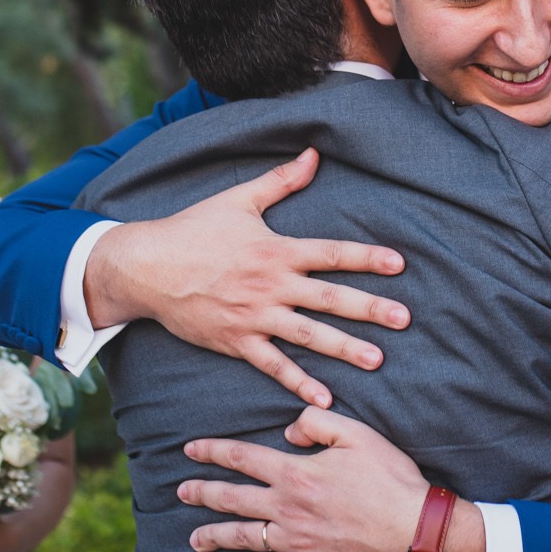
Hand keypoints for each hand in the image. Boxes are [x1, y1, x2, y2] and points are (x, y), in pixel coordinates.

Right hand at [93, 149, 411, 408]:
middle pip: (328, 297)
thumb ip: (281, 180)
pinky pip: (273, 366)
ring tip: (377, 360)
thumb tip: (314, 153)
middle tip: (404, 319)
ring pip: (307, 335)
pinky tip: (324, 398)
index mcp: (275, 249)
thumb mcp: (238, 199)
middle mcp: (270, 284)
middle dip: (369, 308)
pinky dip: (298, 382)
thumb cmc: (193, 229)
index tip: (400, 264)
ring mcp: (254, 316)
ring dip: (344, 348)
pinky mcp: (236, 341)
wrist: (146, 267)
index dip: (366, 257)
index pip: (330, 253)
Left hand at [178, 406, 437, 551]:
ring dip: (215, 537)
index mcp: (296, 473)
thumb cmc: (390, 479)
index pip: (243, 457)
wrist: (414, 531)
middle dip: (203, 492)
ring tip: (195, 539)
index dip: (214, 451)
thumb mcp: (358, 433)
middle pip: (234, 498)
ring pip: (245, 538)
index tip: (190, 449)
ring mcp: (296, 542)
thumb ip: (317, 423)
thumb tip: (288, 429)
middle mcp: (288, 508)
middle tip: (181, 491)